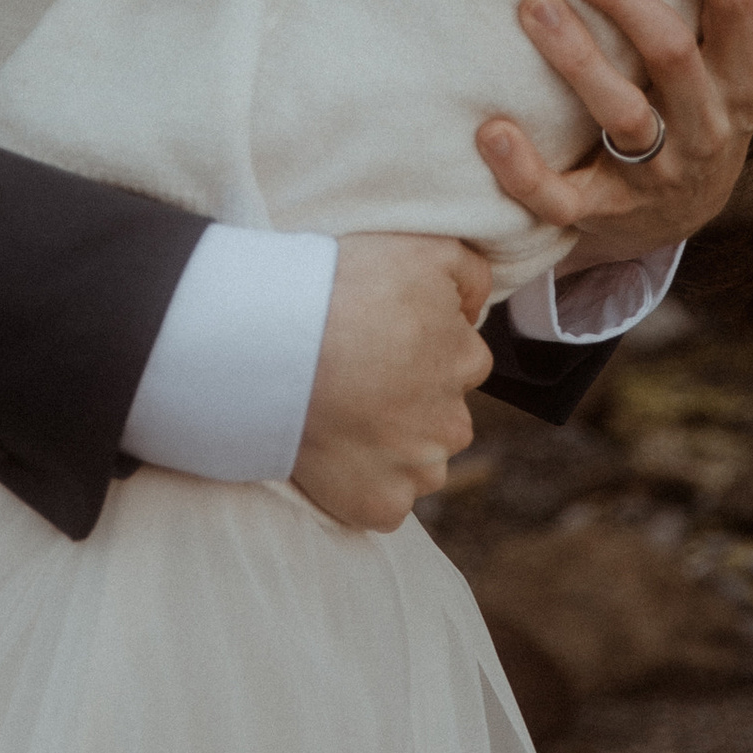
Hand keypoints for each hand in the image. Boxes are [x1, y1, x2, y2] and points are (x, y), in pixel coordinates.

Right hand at [291, 232, 493, 531]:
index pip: (462, 362)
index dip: (421, 352)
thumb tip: (479, 310)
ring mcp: (416, 469)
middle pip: (443, 418)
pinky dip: (364, 486)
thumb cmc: (341, 288)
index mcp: (464, 361)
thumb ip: (470, 271)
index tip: (381, 344)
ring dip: (393, 447)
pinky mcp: (381, 505)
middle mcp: (452, 421)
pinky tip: (334, 453)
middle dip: (413, 404)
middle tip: (358, 380)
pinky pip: (384, 503)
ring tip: (342, 416)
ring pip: (419, 463)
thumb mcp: (422, 247)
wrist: (273, 345)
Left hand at [479, 0, 752, 276]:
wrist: (678, 216)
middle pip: (671, 53)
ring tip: (532, 5)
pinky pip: (565, 197)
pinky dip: (526, 171)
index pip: (736, 6)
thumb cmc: (717, 101)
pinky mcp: (605, 212)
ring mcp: (656, 170)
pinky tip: (492, 130)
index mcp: (746, 75)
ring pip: (621, 116)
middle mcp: (707, 122)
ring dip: (576, 61)